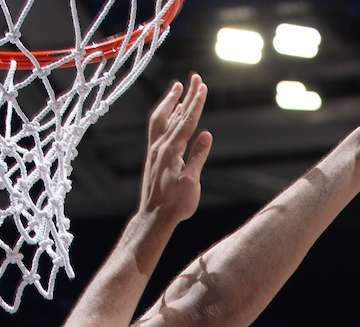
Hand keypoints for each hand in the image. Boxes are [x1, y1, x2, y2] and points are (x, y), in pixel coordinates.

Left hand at [139, 75, 211, 224]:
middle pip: (176, 114)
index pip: (186, 121)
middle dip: (187, 95)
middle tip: (195, 76)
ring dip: (171, 101)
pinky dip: (164, 115)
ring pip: (162, 118)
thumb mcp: (190, 184)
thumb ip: (197, 158)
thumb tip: (206, 135)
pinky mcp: (153, 155)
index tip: (202, 86)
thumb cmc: (174, 205)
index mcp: (171, 151)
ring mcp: (154, 150)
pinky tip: (170, 111)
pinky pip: (157, 128)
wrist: (153, 217)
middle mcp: (160, 146)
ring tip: (177, 86)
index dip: (196, 103)